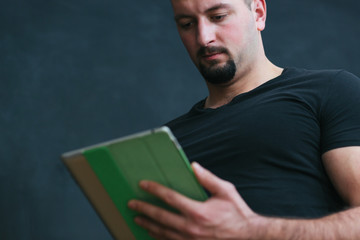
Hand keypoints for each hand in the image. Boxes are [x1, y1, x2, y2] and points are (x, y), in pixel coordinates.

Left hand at [128, 162, 263, 239]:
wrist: (247, 238)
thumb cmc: (237, 214)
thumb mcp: (226, 191)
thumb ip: (208, 178)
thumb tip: (193, 166)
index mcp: (198, 212)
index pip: (170, 198)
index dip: (154, 190)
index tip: (143, 184)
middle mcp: (191, 228)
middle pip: (160, 217)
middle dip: (144, 209)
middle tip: (131, 204)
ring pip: (162, 233)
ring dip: (148, 224)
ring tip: (137, 218)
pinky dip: (158, 237)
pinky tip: (152, 233)